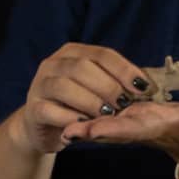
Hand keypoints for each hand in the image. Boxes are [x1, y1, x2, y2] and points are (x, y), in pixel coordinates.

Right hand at [14, 43, 154, 155]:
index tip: (143, 87)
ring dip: (90, 101)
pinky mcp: (33, 109)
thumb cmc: (77, 104)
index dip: (124, 70)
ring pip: (64, 86)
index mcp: (73, 53)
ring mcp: (40, 85)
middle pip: (83, 68)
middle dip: (108, 86)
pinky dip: (71, 118)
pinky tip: (86, 124)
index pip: (102, 54)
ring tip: (108, 114)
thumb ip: (115, 82)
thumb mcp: (95, 88)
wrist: (42, 125)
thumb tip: (146, 86)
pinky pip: (50, 110)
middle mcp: (54, 64)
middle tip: (124, 103)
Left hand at [59, 96, 178, 177]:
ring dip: (85, 124)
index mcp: (162, 128)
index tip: (94, 131)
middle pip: (114, 130)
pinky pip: (110, 117)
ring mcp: (137, 124)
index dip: (114, 130)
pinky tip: (73, 111)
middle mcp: (144, 128)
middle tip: (66, 131)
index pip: (136, 129)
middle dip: (91, 131)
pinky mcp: (134, 117)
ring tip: (61, 123)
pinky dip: (92, 116)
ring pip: (107, 125)